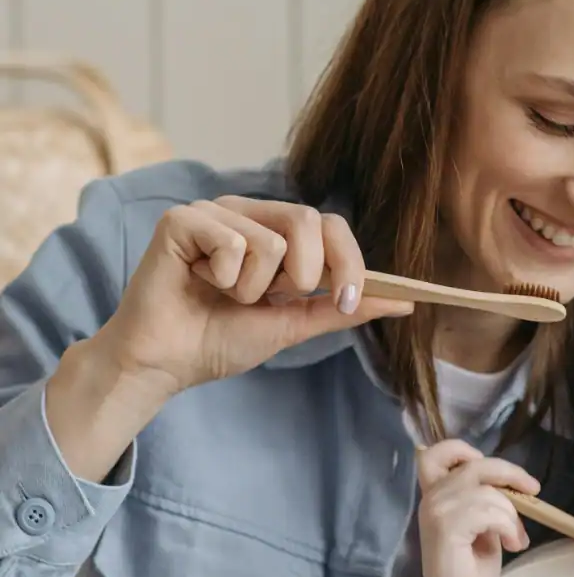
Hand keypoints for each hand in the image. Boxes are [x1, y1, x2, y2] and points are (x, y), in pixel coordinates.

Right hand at [94, 195, 413, 396]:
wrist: (167, 364)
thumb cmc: (222, 339)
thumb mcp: (295, 323)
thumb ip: (344, 307)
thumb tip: (404, 302)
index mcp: (277, 231)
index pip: (332, 224)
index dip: (349, 261)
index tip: (349, 300)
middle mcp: (249, 212)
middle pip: (308, 218)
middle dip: (305, 273)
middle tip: (271, 299)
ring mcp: (214, 211)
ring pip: (271, 240)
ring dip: (253, 288)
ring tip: (224, 294)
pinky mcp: (182, 219)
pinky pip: (231, 242)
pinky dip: (223, 278)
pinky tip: (198, 282)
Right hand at [415, 440, 539, 576]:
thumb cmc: (471, 567)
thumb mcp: (483, 523)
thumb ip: (485, 498)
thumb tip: (514, 484)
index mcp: (435, 494)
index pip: (434, 453)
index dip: (462, 449)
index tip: (488, 466)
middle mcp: (430, 498)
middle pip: (475, 465)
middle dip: (510, 475)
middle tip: (533, 491)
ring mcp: (436, 512)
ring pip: (488, 491)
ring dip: (512, 514)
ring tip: (517, 537)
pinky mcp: (445, 528)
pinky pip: (489, 511)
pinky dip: (508, 525)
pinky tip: (512, 543)